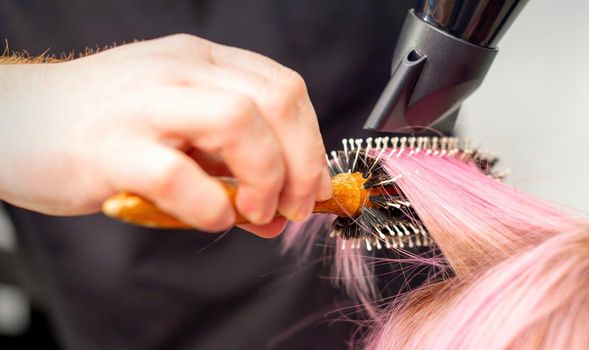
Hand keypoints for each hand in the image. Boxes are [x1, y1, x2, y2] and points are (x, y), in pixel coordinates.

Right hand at [0, 34, 331, 236]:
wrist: (13, 119)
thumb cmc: (102, 129)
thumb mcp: (178, 134)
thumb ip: (229, 167)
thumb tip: (282, 211)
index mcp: (201, 62)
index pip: (285, 89)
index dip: (313, 143)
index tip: (315, 188)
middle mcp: (177, 72)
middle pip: (274, 102)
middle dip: (302, 163)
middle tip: (293, 207)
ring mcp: (142, 104)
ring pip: (237, 120)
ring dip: (266, 177)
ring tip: (256, 211)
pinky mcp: (107, 147)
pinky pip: (177, 173)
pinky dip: (210, 204)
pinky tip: (212, 217)